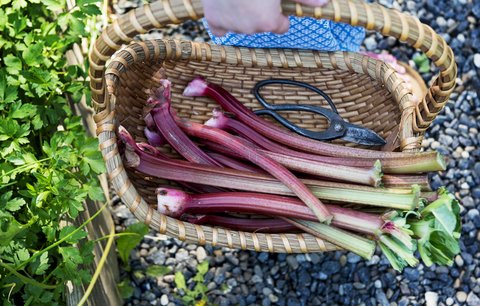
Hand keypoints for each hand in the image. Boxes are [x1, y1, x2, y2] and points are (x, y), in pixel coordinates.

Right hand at [201, 0, 329, 35]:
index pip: (281, 27)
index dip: (279, 14)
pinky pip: (221, 28)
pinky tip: (227, 8)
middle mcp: (250, 29)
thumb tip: (323, 3)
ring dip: (242, 15)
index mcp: (268, 21)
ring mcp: (230, 25)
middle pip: (260, 26)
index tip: (275, 2)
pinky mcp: (214, 19)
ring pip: (241, 26)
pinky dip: (224, 21)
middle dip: (260, 13)